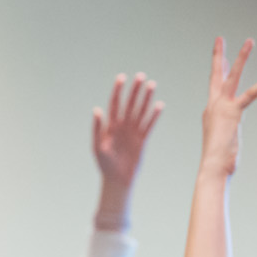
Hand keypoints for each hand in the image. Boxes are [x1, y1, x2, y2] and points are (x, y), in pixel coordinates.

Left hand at [92, 72, 162, 219]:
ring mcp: (133, 132)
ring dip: (146, 99)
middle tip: (141, 76)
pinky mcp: (142, 140)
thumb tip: (97, 109)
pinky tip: (159, 105)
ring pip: (141, 111)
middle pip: (129, 104)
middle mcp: (122, 126)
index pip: (114, 104)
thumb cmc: (104, 165)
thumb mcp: (97, 147)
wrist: (117, 180)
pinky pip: (149, 125)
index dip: (117, 91)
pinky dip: (154, 116)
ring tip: (152, 84)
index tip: (122, 77)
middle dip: (134, 90)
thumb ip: (97, 129)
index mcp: (110, 126)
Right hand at [198, 37, 256, 179]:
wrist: (212, 169)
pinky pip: (250, 94)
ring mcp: (221, 107)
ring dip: (241, 57)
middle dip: (218, 55)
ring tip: (249, 41)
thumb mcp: (221, 143)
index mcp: (210, 112)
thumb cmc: (218, 162)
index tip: (220, 57)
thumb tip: (226, 138)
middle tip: (219, 39)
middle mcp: (213, 106)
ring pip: (232, 76)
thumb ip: (224, 134)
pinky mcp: (232, 113)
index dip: (218, 70)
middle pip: (216, 75)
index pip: (215, 86)